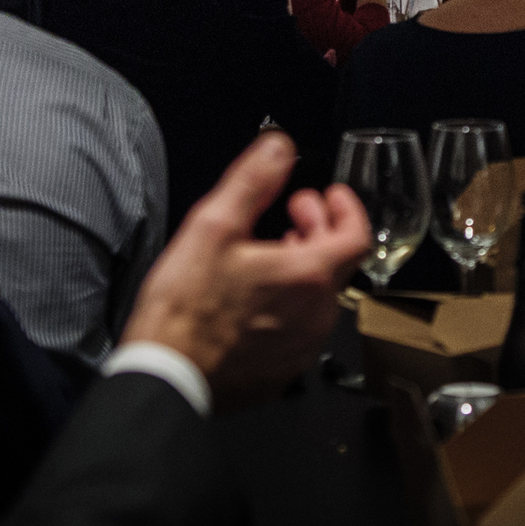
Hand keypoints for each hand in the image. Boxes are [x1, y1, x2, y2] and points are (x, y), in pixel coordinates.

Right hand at [121, 132, 371, 412]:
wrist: (167, 378)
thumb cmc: (186, 309)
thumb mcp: (214, 227)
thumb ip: (253, 180)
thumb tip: (279, 147)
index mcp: (308, 275)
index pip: (357, 235)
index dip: (347, 208)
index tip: (331, 196)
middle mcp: (317, 313)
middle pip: (338, 263)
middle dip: (320, 229)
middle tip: (294, 213)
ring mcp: (303, 346)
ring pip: (319, 296)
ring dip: (304, 266)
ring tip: (270, 253)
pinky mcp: (284, 369)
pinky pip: (301, 327)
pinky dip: (291, 301)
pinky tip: (256, 296)